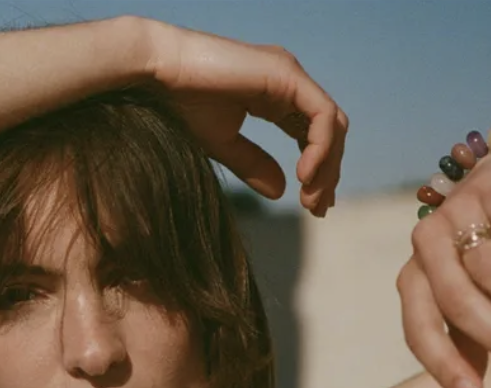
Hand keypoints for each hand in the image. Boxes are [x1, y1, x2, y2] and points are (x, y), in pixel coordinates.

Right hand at [143, 18, 347, 216]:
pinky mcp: (287, 74)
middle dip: (327, 173)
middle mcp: (289, 83)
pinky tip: (304, 175)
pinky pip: (321, 115)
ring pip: (331, 124)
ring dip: (327, 165)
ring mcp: (290, 75)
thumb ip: (253, 164)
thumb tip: (282, 193)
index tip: (313, 205)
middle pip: (329, 132)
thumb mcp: (223, 144)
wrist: (158, 75)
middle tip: (317, 210)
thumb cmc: (180, 104)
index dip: (319, 171)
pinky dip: (319, 147)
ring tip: (310, 198)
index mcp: (276, 96)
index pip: (312, 135)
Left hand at [397, 155, 490, 387]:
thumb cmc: (485, 258)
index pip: (419, 329)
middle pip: (457, 300)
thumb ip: (467, 339)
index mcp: (413, 279)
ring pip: (490, 267)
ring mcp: (455, 212)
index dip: (442, 364)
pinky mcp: (490, 187)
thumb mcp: (471, 299)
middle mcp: (424, 246)